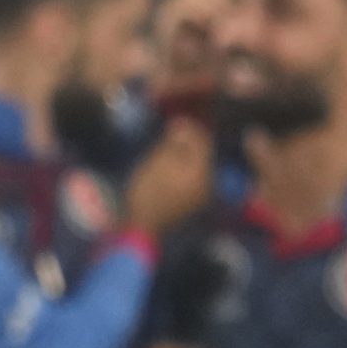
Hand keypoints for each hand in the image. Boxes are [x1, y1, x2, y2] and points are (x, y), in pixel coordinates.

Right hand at [123, 118, 214, 235]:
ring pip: (195, 168)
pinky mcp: (189, 205)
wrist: (140, 226)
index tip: (174, 121)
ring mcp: (199, 197)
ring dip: (183, 156)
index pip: (202, 142)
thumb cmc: (147, 192)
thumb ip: (174, 142)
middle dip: (187, 143)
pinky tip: (166, 168)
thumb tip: (184, 126)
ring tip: (165, 149)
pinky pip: (189, 180)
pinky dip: (180, 170)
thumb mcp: (158, 161)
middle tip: (169, 133)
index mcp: (202, 172)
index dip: (189, 128)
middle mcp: (206, 184)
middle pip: (200, 155)